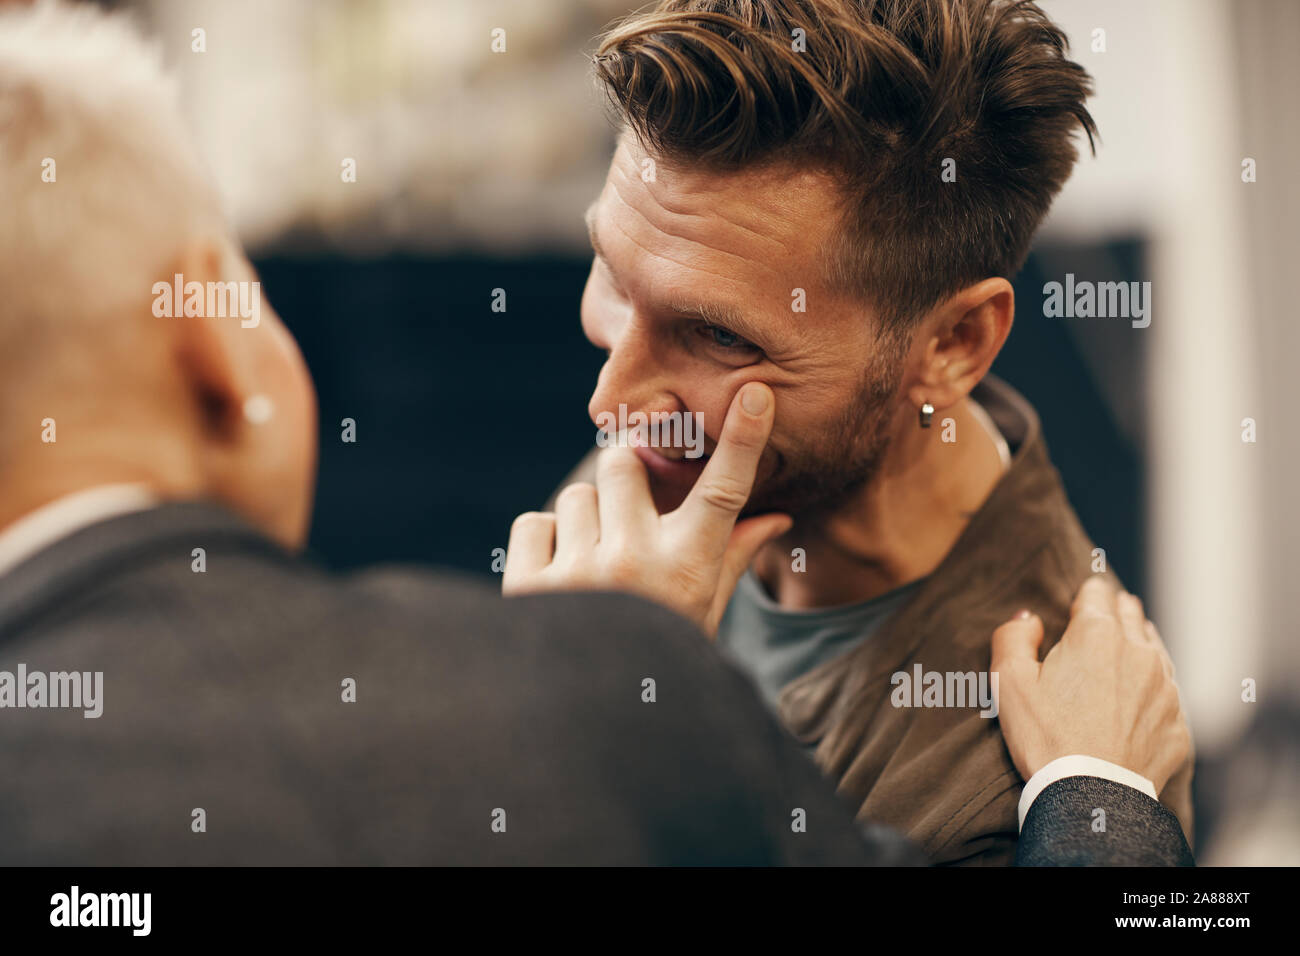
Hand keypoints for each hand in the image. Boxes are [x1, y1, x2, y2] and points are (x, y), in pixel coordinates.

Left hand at [502, 383, 790, 636]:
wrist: (588, 723)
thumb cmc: (659, 657)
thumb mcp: (702, 613)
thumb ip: (731, 557)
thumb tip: (776, 515)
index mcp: (687, 571)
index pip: (722, 492)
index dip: (742, 440)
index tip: (754, 395)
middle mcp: (633, 566)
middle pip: (621, 465)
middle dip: (623, 482)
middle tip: (626, 518)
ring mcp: (577, 575)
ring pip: (576, 494)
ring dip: (585, 521)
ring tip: (594, 568)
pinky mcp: (527, 586)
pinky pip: (533, 521)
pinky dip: (545, 543)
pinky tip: (561, 580)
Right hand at [991, 577, 1190, 790]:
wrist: (1093, 798)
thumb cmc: (1046, 737)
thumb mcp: (1008, 681)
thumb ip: (1013, 635)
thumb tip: (1030, 619)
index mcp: (1097, 634)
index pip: (1097, 592)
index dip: (1083, 596)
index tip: (1075, 608)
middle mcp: (1139, 653)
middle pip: (1131, 614)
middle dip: (1114, 614)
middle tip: (1098, 624)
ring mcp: (1165, 688)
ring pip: (1154, 649)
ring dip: (1137, 648)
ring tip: (1120, 658)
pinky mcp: (1178, 723)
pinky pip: (1167, 693)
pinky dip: (1151, 690)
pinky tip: (1135, 702)